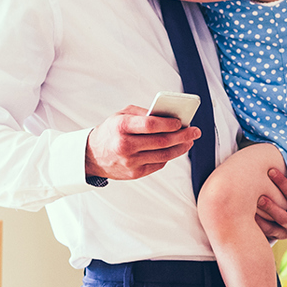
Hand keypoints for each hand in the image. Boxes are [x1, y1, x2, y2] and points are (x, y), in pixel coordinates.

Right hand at [85, 105, 200, 180]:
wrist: (92, 156)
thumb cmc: (111, 131)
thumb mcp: (121, 115)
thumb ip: (144, 113)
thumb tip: (169, 116)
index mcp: (121, 127)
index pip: (150, 125)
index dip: (169, 124)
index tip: (181, 122)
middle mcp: (125, 145)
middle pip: (161, 141)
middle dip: (182, 136)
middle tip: (195, 131)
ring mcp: (130, 162)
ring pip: (164, 155)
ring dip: (180, 148)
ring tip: (189, 141)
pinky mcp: (135, 173)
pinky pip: (158, 164)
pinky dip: (169, 156)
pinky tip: (174, 149)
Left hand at [255, 172, 286, 241]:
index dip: (282, 183)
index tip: (271, 171)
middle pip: (282, 215)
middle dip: (270, 206)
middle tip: (259, 196)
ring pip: (273, 226)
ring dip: (262, 217)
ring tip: (252, 206)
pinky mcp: (280, 235)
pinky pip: (268, 232)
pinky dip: (259, 226)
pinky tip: (249, 217)